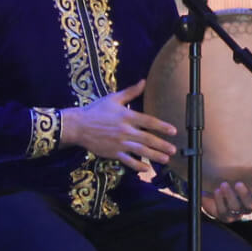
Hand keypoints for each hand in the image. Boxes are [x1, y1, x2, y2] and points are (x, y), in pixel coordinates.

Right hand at [58, 80, 177, 170]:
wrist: (78, 126)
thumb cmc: (96, 110)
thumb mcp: (114, 98)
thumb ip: (131, 92)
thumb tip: (144, 81)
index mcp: (127, 116)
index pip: (149, 121)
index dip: (162, 126)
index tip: (174, 131)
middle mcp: (125, 130)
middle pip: (147, 139)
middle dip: (162, 145)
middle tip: (174, 150)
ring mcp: (119, 143)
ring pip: (140, 151)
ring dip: (154, 156)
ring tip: (166, 159)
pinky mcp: (112, 153)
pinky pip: (127, 161)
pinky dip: (137, 166)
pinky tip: (146, 169)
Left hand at [202, 180, 251, 222]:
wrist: (213, 188)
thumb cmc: (230, 179)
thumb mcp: (240, 173)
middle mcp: (247, 206)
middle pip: (250, 205)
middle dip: (244, 195)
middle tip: (238, 184)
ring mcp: (236, 213)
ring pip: (235, 208)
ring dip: (229, 196)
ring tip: (223, 185)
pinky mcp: (225, 216)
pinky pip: (223, 212)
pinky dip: (219, 201)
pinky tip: (217, 191)